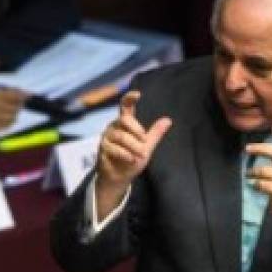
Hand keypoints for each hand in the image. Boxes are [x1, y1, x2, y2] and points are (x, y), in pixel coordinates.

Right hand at [0, 88, 26, 129]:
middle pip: (16, 107)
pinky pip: (7, 125)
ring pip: (13, 117)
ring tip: (9, 110)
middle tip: (18, 102)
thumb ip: (6, 93)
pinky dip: (9, 121)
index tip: (29, 95)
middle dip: (18, 104)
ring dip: (14, 113)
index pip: (15, 96)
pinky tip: (5, 117)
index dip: (24, 95)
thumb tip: (23, 94)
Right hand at [93, 90, 171, 219]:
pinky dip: (125, 155)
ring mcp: (107, 137)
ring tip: (140, 156)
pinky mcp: (102, 148)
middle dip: (138, 131)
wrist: (119, 177)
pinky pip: (115, 148)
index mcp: (125, 123)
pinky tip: (131, 160)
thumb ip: (155, 134)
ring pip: (122, 136)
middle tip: (145, 143)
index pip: (125, 106)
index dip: (129, 98)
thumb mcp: (147, 147)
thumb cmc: (132, 160)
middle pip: (125, 120)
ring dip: (134, 147)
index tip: (137, 94)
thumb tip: (168, 120)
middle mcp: (114, 126)